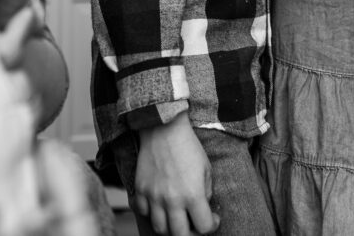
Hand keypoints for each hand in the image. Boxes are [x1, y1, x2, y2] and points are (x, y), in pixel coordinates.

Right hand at [135, 113, 219, 235]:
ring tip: (177, 218)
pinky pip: (143, 212)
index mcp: (192, 195)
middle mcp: (172, 200)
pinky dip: (151, 213)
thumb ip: (206, 192)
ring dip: (170, 227)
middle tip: (194, 225)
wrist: (164, 128)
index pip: (203, 227)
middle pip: (179, 235)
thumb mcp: (206, 169)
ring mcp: (153, 196)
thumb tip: (202, 207)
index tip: (212, 218)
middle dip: (191, 233)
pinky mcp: (140, 189)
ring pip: (160, 228)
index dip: (211, 226)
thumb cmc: (188, 146)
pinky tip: (159, 206)